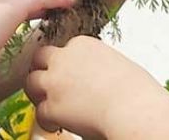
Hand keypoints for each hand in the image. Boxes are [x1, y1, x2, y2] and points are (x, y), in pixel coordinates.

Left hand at [25, 36, 168, 139]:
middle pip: (40, 58)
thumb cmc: (137, 92)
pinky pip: (39, 111)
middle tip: (49, 85)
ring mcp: (55, 81)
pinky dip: (46, 120)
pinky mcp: (52, 106)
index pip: (63, 48)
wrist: (136, 111)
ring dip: (38, 93)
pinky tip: (55, 125)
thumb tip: (92, 78)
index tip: (69, 75)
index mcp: (82, 44)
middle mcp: (64, 58)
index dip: (63, 63)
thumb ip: (97, 64)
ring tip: (48, 105)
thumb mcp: (117, 64)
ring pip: (31, 82)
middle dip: (42, 70)